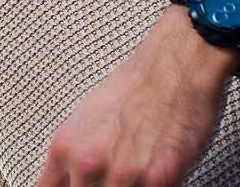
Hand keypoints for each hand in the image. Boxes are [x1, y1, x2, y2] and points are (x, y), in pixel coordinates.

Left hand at [37, 10, 234, 186]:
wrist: (174, 64)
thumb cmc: (134, 87)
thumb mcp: (84, 120)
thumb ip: (72, 158)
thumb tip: (68, 182)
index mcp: (64, 149)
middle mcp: (87, 164)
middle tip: (111, 181)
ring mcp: (122, 174)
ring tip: (135, 175)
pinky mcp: (159, 179)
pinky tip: (154, 178)